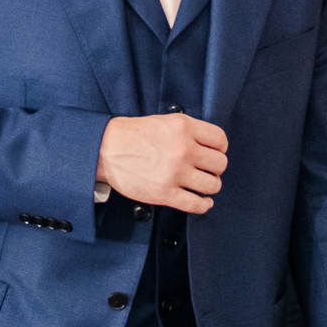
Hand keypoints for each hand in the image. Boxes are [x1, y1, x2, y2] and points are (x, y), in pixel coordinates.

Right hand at [97, 113, 227, 213]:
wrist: (106, 149)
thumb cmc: (132, 135)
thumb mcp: (165, 121)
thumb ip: (189, 131)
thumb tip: (209, 145)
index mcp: (184, 128)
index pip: (220, 141)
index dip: (220, 149)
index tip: (215, 154)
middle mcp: (183, 149)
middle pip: (220, 164)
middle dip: (215, 169)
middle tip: (206, 170)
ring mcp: (175, 173)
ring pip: (212, 185)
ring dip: (210, 186)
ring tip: (202, 184)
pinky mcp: (165, 193)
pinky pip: (196, 204)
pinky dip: (204, 205)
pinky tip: (203, 201)